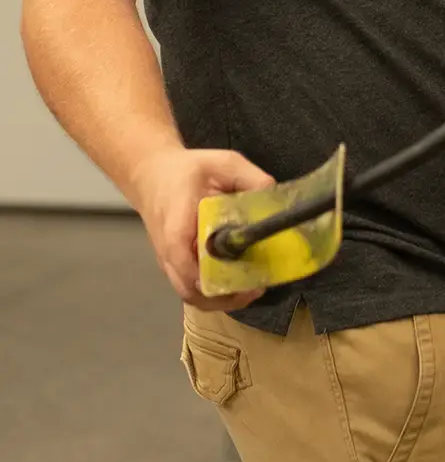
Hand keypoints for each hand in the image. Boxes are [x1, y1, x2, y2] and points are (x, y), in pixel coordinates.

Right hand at [130, 146, 274, 311]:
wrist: (152, 175)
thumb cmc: (187, 170)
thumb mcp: (223, 163)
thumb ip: (250, 177)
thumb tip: (274, 196)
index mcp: (177, 224)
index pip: (182, 258)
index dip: (208, 275)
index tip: (240, 278)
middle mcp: (168, 250)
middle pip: (188, 289)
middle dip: (222, 296)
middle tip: (255, 287)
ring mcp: (169, 261)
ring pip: (190, 294)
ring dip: (220, 298)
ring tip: (252, 289)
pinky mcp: (175, 265)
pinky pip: (192, 288)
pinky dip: (214, 292)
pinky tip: (238, 282)